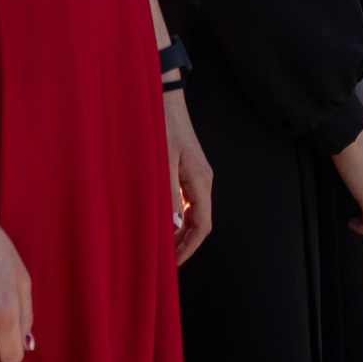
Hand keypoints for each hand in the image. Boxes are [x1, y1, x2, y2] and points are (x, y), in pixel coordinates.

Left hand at [163, 90, 212, 264]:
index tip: (172, 264)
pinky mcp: (188, 169)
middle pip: (200, 222)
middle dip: (184, 244)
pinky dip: (176, 216)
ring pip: (193, 212)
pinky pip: (187, 201)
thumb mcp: (161, 163)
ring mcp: (196, 175)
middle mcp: (202, 180)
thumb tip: (172, 227)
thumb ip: (167, 196)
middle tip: (163, 260)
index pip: (202, 226)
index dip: (188, 248)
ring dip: (179, 231)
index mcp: (200, 181)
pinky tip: (161, 220)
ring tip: (160, 245)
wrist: (164, 98)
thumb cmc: (161, 127)